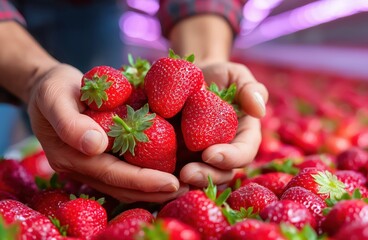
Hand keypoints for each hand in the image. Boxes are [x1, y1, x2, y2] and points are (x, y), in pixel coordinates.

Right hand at [27, 63, 187, 202]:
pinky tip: (170, 170)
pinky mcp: (101, 158)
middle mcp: (82, 168)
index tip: (173, 183)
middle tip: (189, 189)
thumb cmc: (53, 89)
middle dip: (156, 191)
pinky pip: (126, 171)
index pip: (113, 175)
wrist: (48, 87)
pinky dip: (147, 174)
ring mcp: (91, 165)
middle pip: (123, 187)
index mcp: (71, 157)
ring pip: (126, 185)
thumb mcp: (55, 98)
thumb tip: (96, 146)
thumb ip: (70, 123)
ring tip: (184, 186)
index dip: (143, 181)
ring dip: (154, 188)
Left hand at [180, 62, 268, 186]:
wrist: (191, 78)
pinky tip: (156, 173)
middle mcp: (226, 152)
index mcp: (243, 136)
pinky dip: (168, 175)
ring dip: (188, 181)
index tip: (211, 153)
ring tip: (173, 177)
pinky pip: (177, 172)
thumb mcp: (236, 75)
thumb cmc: (218, 76)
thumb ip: (251, 88)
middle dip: (206, 176)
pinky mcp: (182, 158)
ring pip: (201, 177)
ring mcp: (203, 158)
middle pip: (222, 173)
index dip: (231, 158)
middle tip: (187, 173)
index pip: (243, 153)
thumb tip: (259, 110)